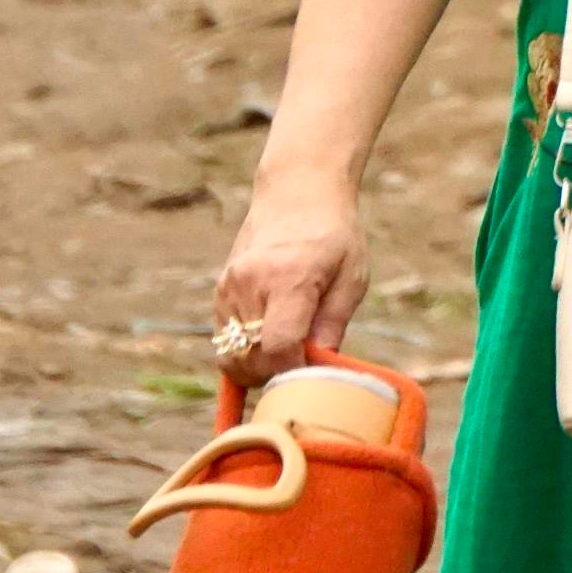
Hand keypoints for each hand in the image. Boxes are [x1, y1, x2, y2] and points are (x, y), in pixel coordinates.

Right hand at [214, 174, 368, 385]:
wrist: (297, 195)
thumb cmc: (334, 237)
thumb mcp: (352, 277)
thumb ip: (334, 324)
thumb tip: (321, 369)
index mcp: (288, 279)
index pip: (278, 346)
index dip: (295, 371)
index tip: (313, 376)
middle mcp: (250, 285)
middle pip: (250, 360)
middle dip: (276, 376)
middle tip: (303, 367)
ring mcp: (229, 290)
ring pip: (231, 358)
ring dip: (257, 369)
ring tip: (288, 354)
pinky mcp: (219, 294)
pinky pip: (224, 344)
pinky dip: (243, 355)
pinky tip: (265, 355)